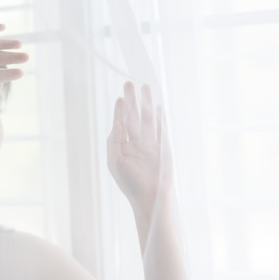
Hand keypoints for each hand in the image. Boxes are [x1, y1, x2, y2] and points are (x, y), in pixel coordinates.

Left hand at [107, 82, 171, 209]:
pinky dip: (160, 117)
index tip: (120, 98)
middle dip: (132, 100)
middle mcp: (135, 142)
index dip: (120, 110)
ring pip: (147, 118)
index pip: (120, 123)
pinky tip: (158, 106)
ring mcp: (150, 143)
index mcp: (121, 146)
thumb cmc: (130, 182)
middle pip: (133, 116)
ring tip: (146, 86)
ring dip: (146, 103)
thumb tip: (117, 121)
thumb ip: (115, 140)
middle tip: (130, 83)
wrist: (151, 196)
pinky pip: (161, 128)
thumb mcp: (116, 161)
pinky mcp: (163, 147)